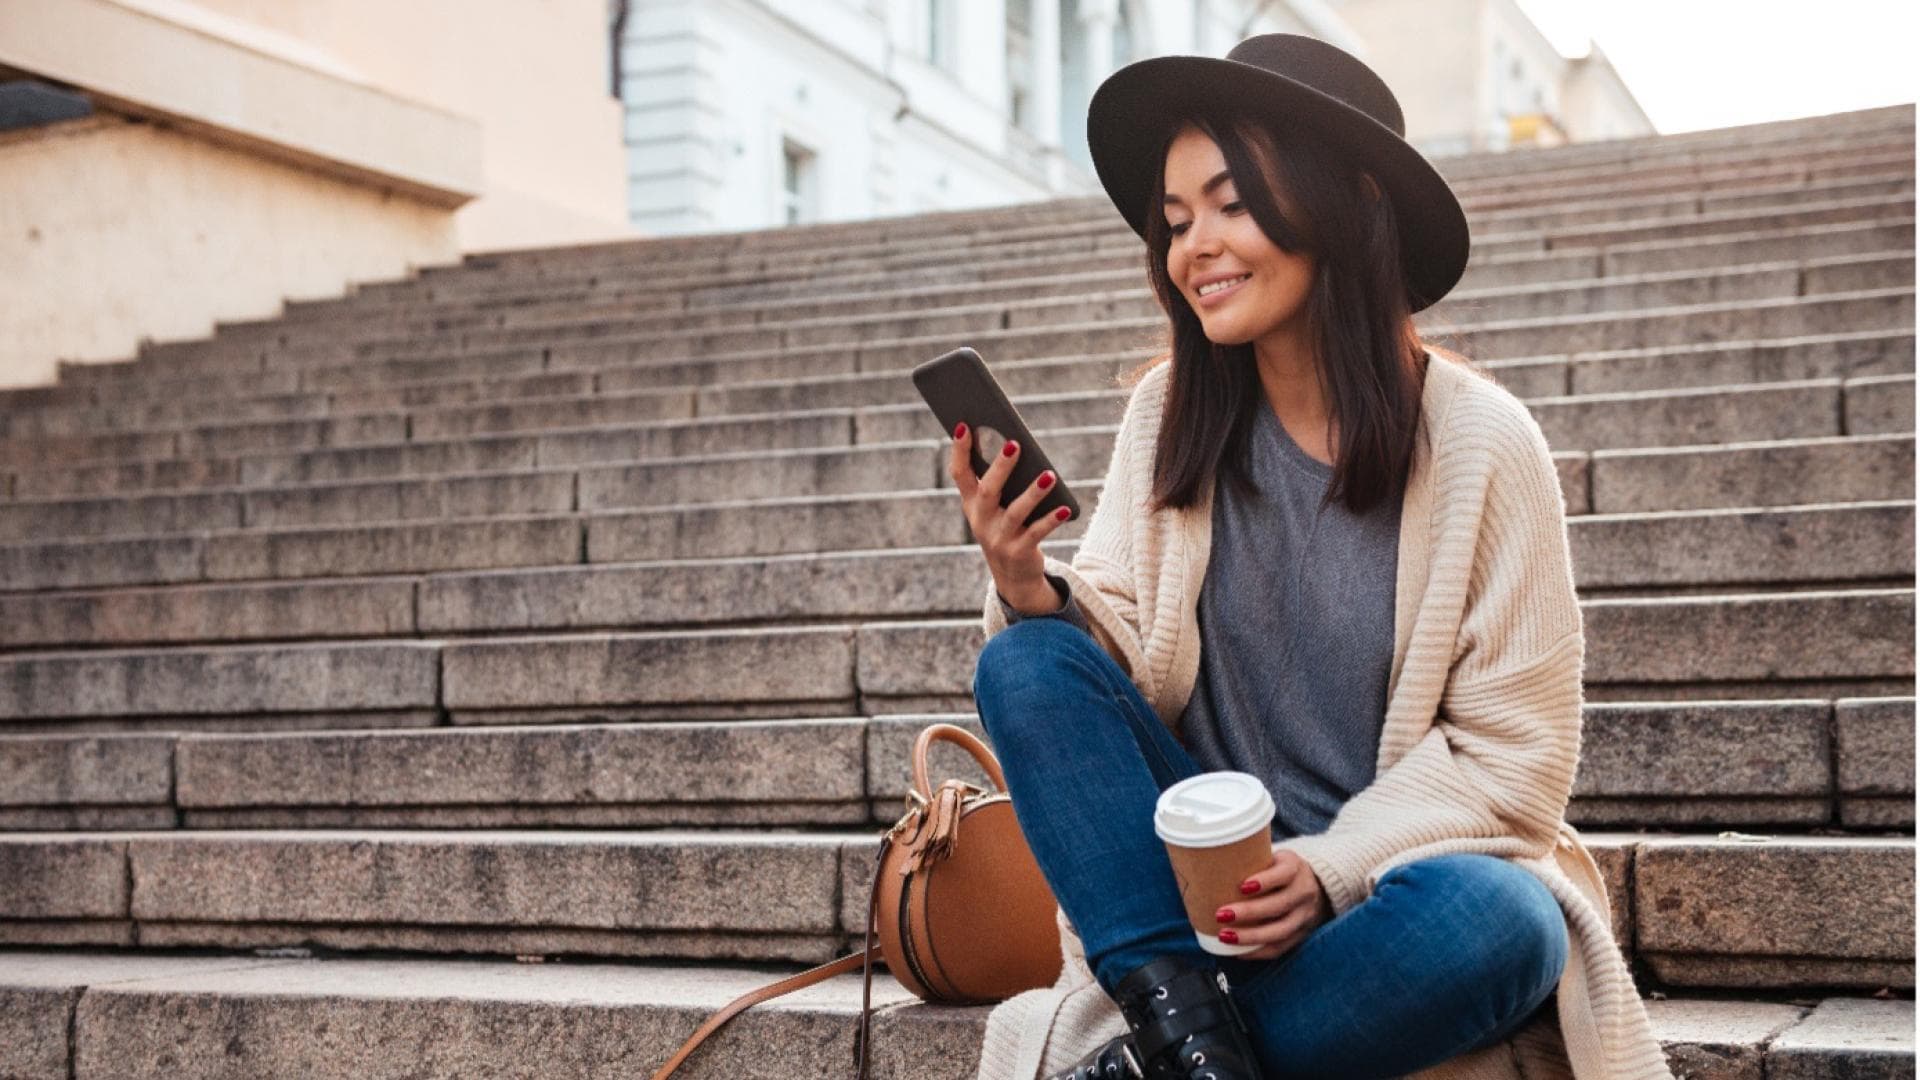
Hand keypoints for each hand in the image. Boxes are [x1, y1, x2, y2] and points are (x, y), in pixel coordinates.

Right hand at [948, 422, 1073, 608]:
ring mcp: (998, 538)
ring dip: (1033, 493)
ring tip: (1049, 475)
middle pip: (988, 490)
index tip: (964, 425)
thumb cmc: (1006, 527)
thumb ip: (1002, 480)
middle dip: (1000, 467)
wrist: (1012, 575)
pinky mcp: (1019, 552)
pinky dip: (1051, 519)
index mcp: (971, 503)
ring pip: (1015, 512)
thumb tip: (1016, 446)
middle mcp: (980, 520)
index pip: (960, 474)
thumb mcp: (997, 506)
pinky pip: (1036, 533)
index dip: (960, 451)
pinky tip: (1064, 508)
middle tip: (1014, 444)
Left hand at [1214, 848, 1332, 960]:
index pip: (1284, 873)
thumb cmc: (1277, 869)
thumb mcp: (1270, 857)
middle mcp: (1304, 892)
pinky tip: (1237, 951)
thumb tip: (1201, 860)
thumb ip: (1247, 859)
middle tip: (1221, 914)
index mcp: (1295, 868)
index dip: (1265, 881)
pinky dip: (1258, 952)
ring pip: (1280, 930)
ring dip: (1251, 936)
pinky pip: (1280, 947)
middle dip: (1250, 912)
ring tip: (1224, 936)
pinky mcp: (1300, 935)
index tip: (1242, 886)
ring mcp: (1304, 916)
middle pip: (1280, 905)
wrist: (1313, 885)